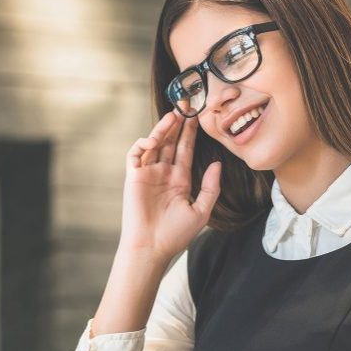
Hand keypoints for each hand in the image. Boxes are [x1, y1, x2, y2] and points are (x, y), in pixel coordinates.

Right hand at [121, 111, 220, 261]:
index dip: (190, 132)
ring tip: (173, 115)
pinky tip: (155, 141)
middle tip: (185, 103)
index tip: (197, 114)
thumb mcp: (201, 210)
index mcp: (179, 180)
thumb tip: (217, 164)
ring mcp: (148, 174)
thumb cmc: (176, 234)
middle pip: (170, 141)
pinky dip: (144, 144)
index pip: (185, 149)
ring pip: (155, 143)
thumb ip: (211, 187)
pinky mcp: (134, 177)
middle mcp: (163, 173)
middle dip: (177, 122)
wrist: (152, 247)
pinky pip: (136, 154)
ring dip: (162, 128)